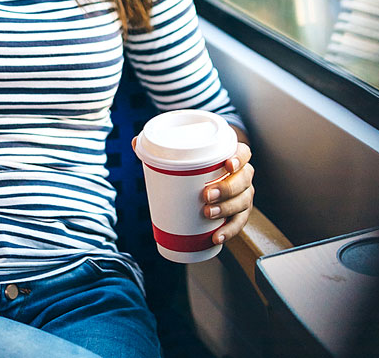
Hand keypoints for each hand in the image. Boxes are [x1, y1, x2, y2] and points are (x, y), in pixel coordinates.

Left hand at [130, 134, 255, 244]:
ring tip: (207, 214)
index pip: (244, 153)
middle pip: (243, 180)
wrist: (208, 182)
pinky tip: (216, 237)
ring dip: (227, 209)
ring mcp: (243, 195)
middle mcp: (242, 175)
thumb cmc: (196, 165)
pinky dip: (229, 231)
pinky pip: (239, 223)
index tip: (227, 165)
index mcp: (232, 156)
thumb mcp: (182, 154)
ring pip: (243, 202)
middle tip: (206, 195)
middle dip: (227, 189)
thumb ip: (161, 147)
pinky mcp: (239, 213)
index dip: (239, 158)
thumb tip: (135, 142)